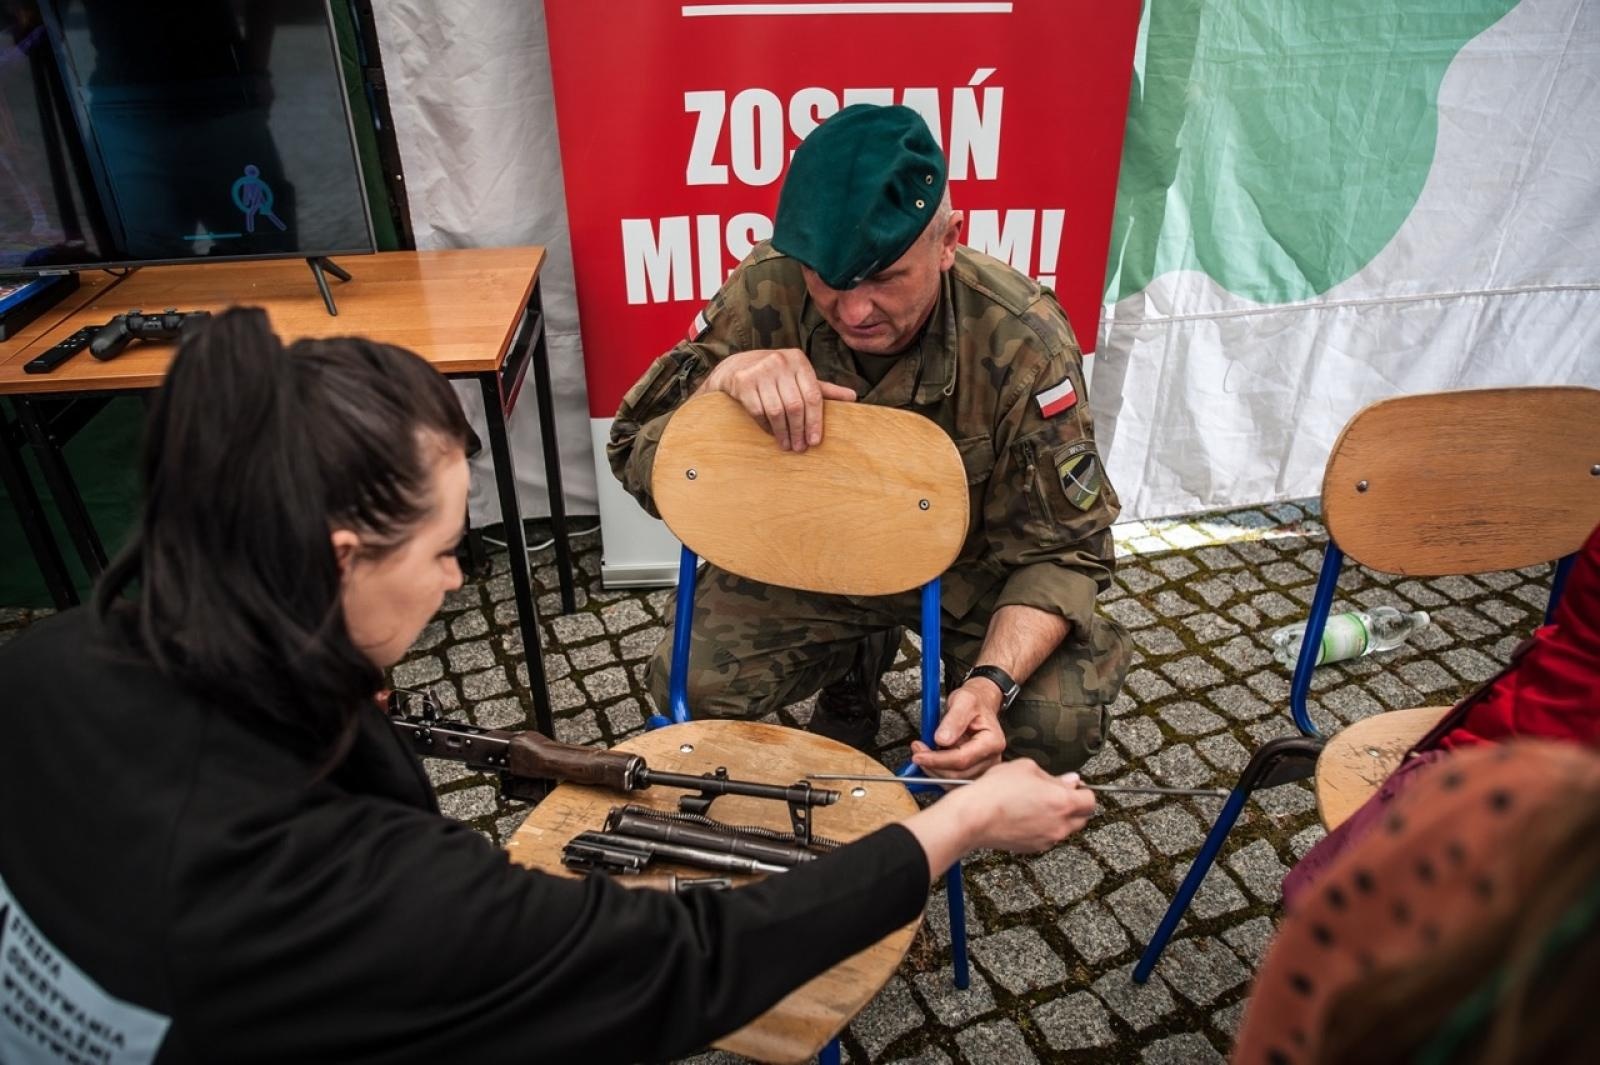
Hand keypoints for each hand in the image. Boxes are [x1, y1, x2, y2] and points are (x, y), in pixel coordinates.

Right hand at [698, 348, 855, 451]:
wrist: (735, 368)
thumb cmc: (773, 376)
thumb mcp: (798, 378)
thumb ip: (823, 389)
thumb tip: (853, 397)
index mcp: (798, 360)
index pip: (813, 395)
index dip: (815, 421)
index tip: (814, 441)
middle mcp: (780, 361)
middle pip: (796, 405)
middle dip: (799, 430)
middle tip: (800, 448)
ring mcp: (759, 370)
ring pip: (777, 410)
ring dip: (783, 432)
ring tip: (786, 445)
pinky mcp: (742, 382)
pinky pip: (759, 411)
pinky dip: (766, 426)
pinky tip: (771, 433)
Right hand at [901, 761, 1095, 872]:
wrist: (974, 816)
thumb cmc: (996, 790)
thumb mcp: (1027, 768)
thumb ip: (1053, 776)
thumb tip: (1069, 781)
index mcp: (1063, 802)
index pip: (1091, 800)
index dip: (1083, 791)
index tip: (1072, 786)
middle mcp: (1060, 825)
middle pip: (1082, 818)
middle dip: (1074, 805)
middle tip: (1055, 793)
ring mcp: (1047, 839)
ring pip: (1064, 828)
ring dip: (1057, 817)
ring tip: (1035, 803)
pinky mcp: (1033, 848)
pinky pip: (1047, 836)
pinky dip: (1042, 827)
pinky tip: (1024, 815)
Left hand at [910, 680, 1006, 776]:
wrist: (979, 703)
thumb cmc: (974, 702)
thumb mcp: (963, 701)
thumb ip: (953, 719)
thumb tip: (942, 739)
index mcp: (992, 742)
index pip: (961, 759)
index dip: (936, 760)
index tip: (918, 755)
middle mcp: (991, 758)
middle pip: (956, 774)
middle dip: (932, 766)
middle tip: (917, 751)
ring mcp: (983, 767)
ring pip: (953, 781)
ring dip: (933, 770)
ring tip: (924, 753)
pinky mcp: (974, 771)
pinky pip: (952, 780)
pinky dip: (938, 772)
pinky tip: (931, 760)